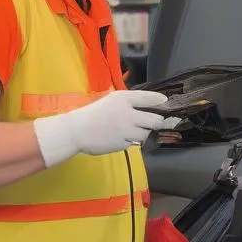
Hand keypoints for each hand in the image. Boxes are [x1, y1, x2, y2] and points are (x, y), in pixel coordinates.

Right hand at [33, 90, 166, 167]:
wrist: (76, 131)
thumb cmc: (92, 114)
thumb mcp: (110, 101)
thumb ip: (128, 102)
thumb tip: (150, 105)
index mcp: (123, 99)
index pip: (147, 98)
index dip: (159, 100)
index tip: (166, 102)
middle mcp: (127, 113)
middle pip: (155, 119)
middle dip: (157, 121)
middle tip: (157, 122)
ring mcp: (126, 130)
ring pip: (146, 133)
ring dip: (144, 133)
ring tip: (133, 131)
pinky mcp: (123, 143)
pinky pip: (135, 142)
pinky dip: (132, 141)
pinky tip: (122, 137)